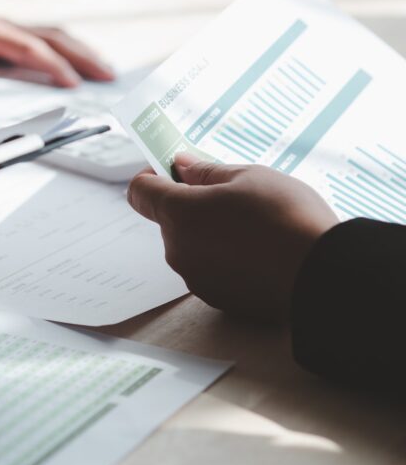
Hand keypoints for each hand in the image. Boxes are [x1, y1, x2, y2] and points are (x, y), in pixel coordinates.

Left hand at [0, 6, 113, 85]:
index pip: (27, 47)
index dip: (51, 64)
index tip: (72, 83)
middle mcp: (2, 25)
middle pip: (52, 37)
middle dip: (82, 56)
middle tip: (109, 76)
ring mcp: (8, 28)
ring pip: (53, 35)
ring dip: (81, 51)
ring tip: (106, 70)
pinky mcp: (8, 35)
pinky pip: (45, 39)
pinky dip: (68, 49)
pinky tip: (79, 63)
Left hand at [126, 154, 337, 319]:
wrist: (324, 275)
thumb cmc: (287, 219)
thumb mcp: (250, 177)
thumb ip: (207, 171)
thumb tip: (183, 167)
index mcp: (179, 214)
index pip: (140, 192)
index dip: (153, 177)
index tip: (174, 171)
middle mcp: (178, 249)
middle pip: (170, 219)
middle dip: (193, 205)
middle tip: (234, 198)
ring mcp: (195, 277)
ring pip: (192, 244)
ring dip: (211, 233)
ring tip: (256, 227)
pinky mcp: (216, 298)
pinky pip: (211, 268)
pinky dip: (226, 258)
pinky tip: (260, 253)